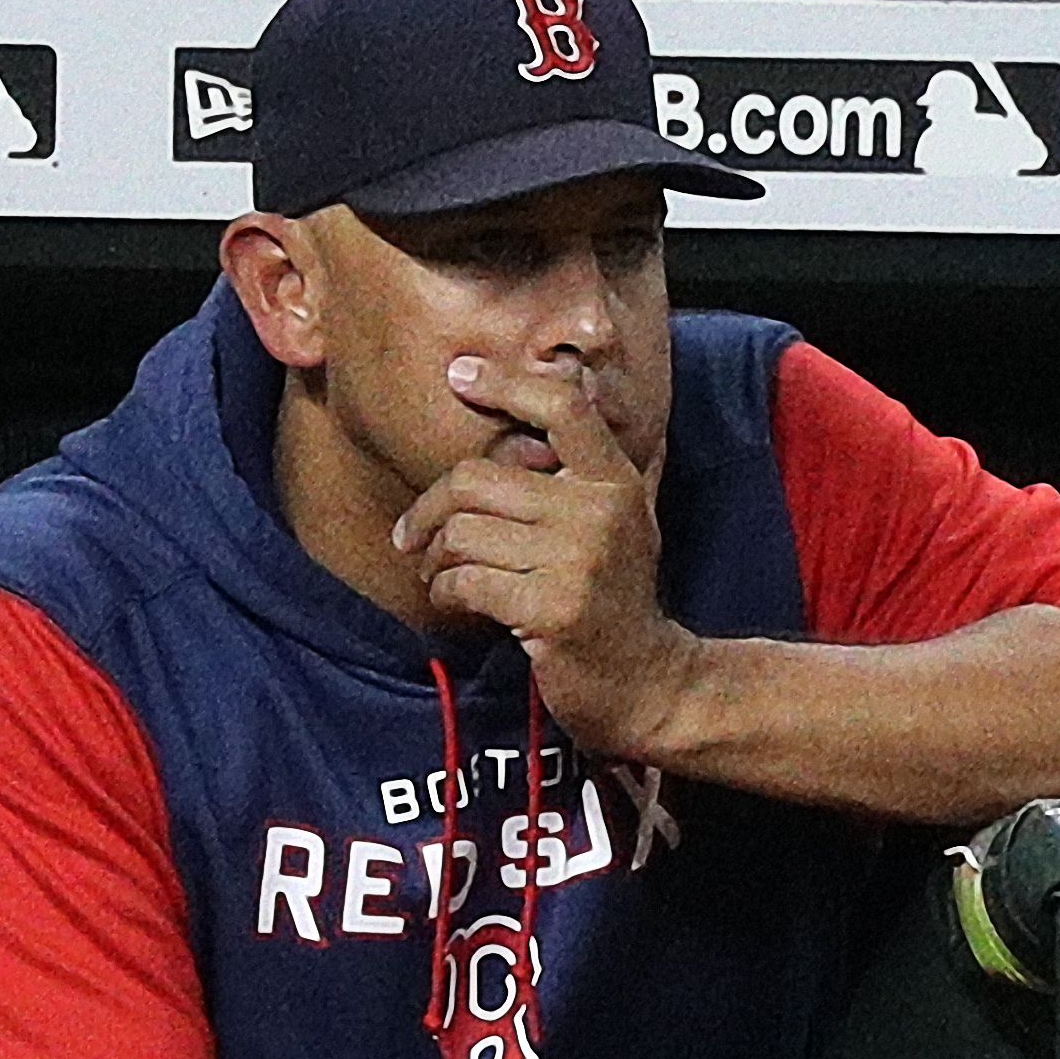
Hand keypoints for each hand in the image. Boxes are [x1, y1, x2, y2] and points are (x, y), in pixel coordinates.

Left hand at [390, 359, 694, 759]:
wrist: (646, 683)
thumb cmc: (619, 601)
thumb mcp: (623, 522)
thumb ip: (591, 467)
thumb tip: (567, 385)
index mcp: (615, 480)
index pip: (562, 406)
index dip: (505, 383)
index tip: (460, 375)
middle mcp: (599, 511)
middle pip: (478, 478)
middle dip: (430, 509)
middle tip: (413, 535)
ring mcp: (576, 560)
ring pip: (463, 533)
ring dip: (434, 558)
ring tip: (436, 573)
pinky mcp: (549, 608)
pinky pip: (467, 581)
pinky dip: (446, 591)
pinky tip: (453, 600)